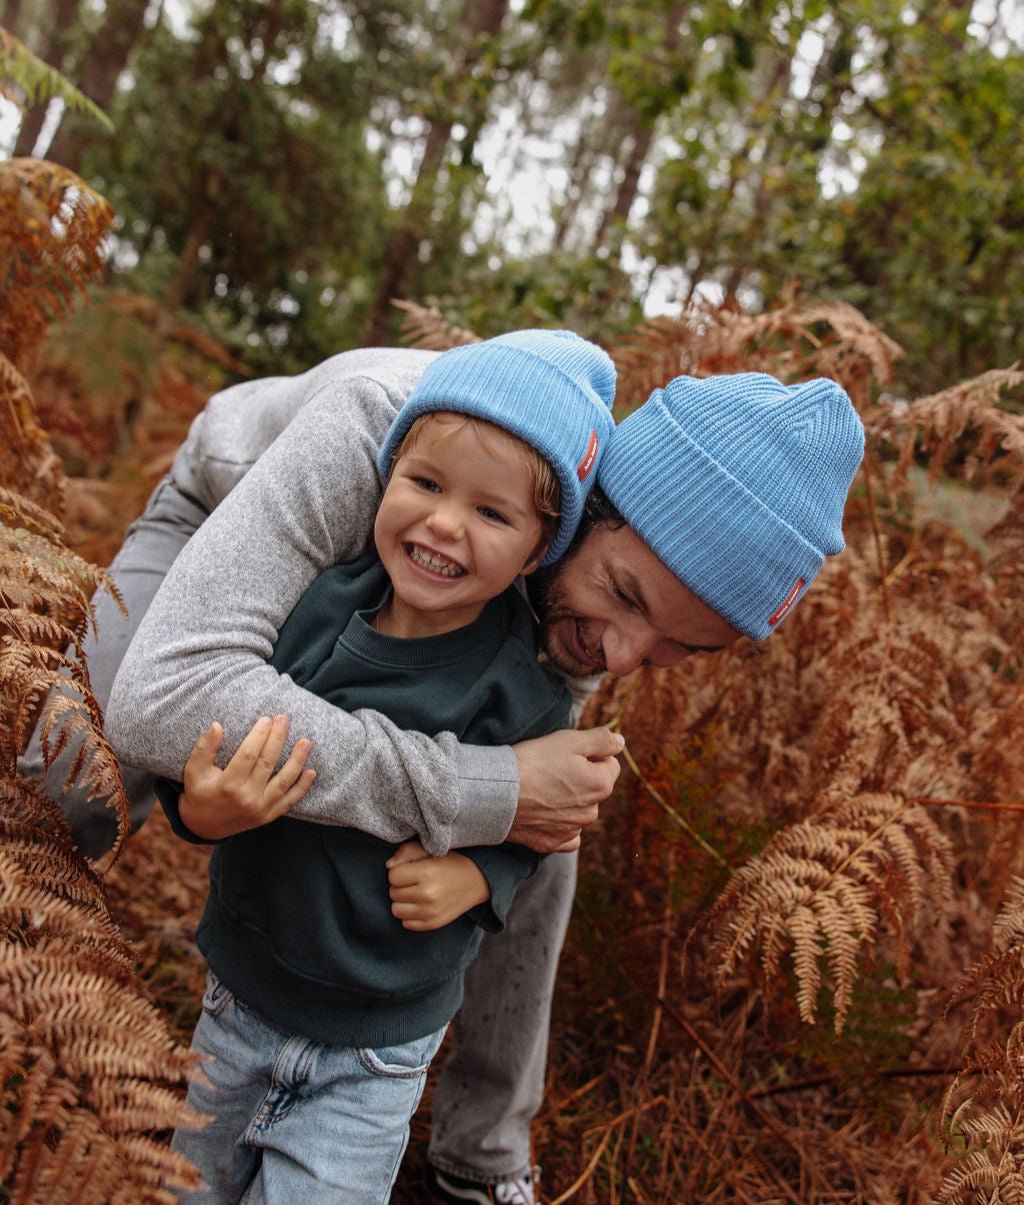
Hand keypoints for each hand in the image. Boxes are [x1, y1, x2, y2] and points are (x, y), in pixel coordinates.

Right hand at [179, 715, 315, 839]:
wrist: (203, 827)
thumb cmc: (199, 793)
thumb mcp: (193, 771)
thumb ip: (204, 748)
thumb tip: (216, 725)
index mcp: (227, 784)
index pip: (248, 754)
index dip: (259, 735)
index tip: (266, 719)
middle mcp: (246, 797)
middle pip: (267, 763)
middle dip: (278, 738)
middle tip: (285, 718)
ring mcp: (259, 809)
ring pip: (283, 781)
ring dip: (297, 760)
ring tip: (306, 741)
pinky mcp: (268, 816)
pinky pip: (289, 801)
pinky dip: (302, 787)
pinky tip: (311, 771)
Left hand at [386, 841, 489, 930]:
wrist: (477, 881)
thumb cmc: (451, 862)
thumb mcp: (430, 850)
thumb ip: (407, 852)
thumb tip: (388, 866)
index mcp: (426, 874)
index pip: (392, 876)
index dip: (399, 871)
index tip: (411, 869)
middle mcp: (427, 895)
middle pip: (393, 893)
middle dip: (400, 886)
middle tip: (415, 881)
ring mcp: (430, 913)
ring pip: (396, 910)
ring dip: (402, 901)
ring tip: (415, 892)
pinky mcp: (433, 924)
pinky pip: (406, 924)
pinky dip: (410, 915)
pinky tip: (420, 904)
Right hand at [509, 726, 623, 852]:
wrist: (497, 792)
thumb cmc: (534, 761)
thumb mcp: (570, 740)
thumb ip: (602, 740)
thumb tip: (621, 742)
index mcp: (600, 785)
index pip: (610, 764)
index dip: (590, 754)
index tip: (567, 753)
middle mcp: (591, 812)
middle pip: (594, 788)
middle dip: (580, 778)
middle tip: (552, 769)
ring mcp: (571, 830)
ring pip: (579, 810)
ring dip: (568, 800)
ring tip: (542, 788)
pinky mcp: (551, 843)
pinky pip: (564, 834)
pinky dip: (557, 823)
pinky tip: (542, 811)